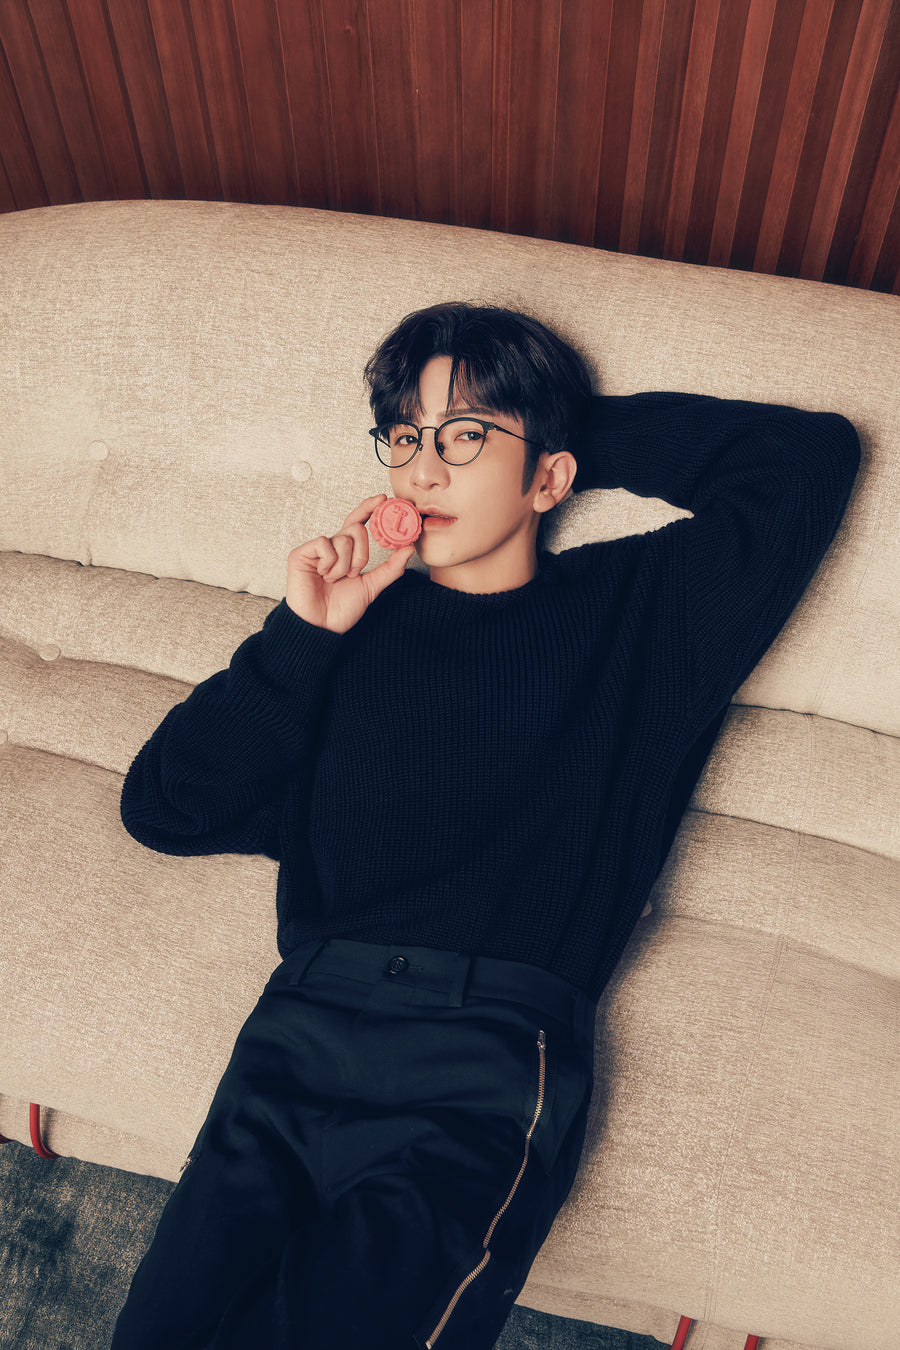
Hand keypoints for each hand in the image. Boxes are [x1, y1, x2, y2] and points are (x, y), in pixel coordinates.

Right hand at [286, 495, 414, 633]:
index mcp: (346, 552)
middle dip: (361, 554)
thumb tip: (409, 548)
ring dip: (344, 565)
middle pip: (355, 529)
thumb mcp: (372, 586)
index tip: (384, 499)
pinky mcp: (301, 553)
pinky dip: (329, 562)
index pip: (358, 522)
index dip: (369, 508)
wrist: (322, 626)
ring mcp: (316, 550)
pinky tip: (322, 575)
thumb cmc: (341, 609)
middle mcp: (331, 547)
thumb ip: (390, 568)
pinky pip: (324, 544)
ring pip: (342, 539)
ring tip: (334, 580)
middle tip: (353, 574)